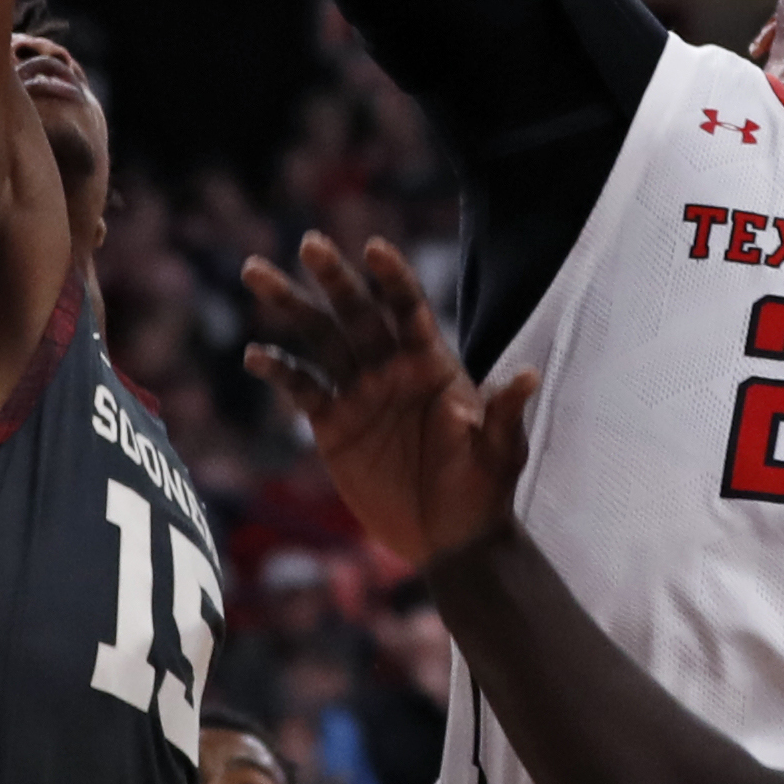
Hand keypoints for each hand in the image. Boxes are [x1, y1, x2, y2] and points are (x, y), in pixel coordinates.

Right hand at [243, 234, 538, 568]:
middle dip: (334, 278)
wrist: (452, 540)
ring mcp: (359, 394)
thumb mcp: (501, 453)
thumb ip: (504, 414)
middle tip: (311, 243)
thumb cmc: (485, 492)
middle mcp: (391, 368)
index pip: (409, 309)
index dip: (394, 278)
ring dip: (290, 306)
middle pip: (357, 312)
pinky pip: (301, 388)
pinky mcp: (332, 426)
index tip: (374, 249)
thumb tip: (528, 376)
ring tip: (255, 271)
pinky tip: (254, 356)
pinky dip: (278, 370)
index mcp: (432, 363)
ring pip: (319, 338)